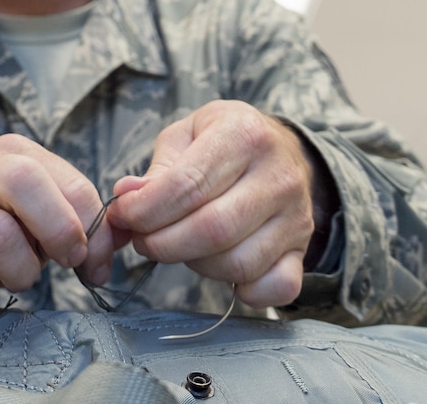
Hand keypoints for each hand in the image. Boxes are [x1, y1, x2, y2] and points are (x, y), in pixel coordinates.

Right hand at [0, 134, 113, 320]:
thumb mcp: (35, 217)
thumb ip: (78, 221)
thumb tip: (115, 239)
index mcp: (9, 153)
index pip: (70, 181)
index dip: (94, 227)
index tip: (94, 263)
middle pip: (24, 181)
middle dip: (58, 230)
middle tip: (66, 263)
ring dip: (20, 272)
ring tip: (14, 277)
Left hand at [107, 100, 315, 307]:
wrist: (280, 149)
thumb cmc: (224, 141)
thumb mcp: (186, 136)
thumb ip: (157, 170)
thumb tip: (127, 197)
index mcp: (245, 134)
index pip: (187, 185)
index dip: (145, 210)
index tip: (124, 216)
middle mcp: (279, 174)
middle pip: (212, 230)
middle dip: (163, 244)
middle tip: (143, 239)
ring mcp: (297, 215)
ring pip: (238, 263)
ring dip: (194, 265)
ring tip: (179, 246)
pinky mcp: (303, 249)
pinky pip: (278, 288)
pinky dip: (245, 291)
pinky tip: (221, 268)